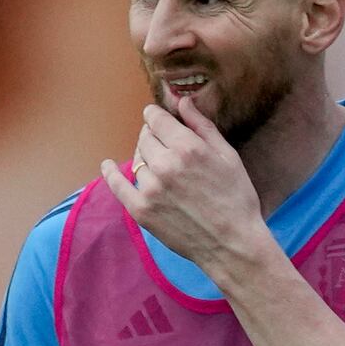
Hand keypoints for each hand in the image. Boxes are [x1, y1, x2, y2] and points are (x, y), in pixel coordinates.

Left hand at [103, 90, 268, 273]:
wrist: (233, 245)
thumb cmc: (237, 199)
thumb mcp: (228, 156)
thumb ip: (202, 125)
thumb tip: (182, 100)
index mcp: (187, 147)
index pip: (156, 118)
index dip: (156, 116)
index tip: (158, 119)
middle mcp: (165, 164)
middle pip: (144, 137)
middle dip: (153, 136)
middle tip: (165, 146)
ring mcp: (150, 188)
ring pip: (137, 159)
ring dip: (145, 157)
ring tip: (160, 166)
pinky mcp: (141, 210)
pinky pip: (117, 185)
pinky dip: (111, 173)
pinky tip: (108, 165)